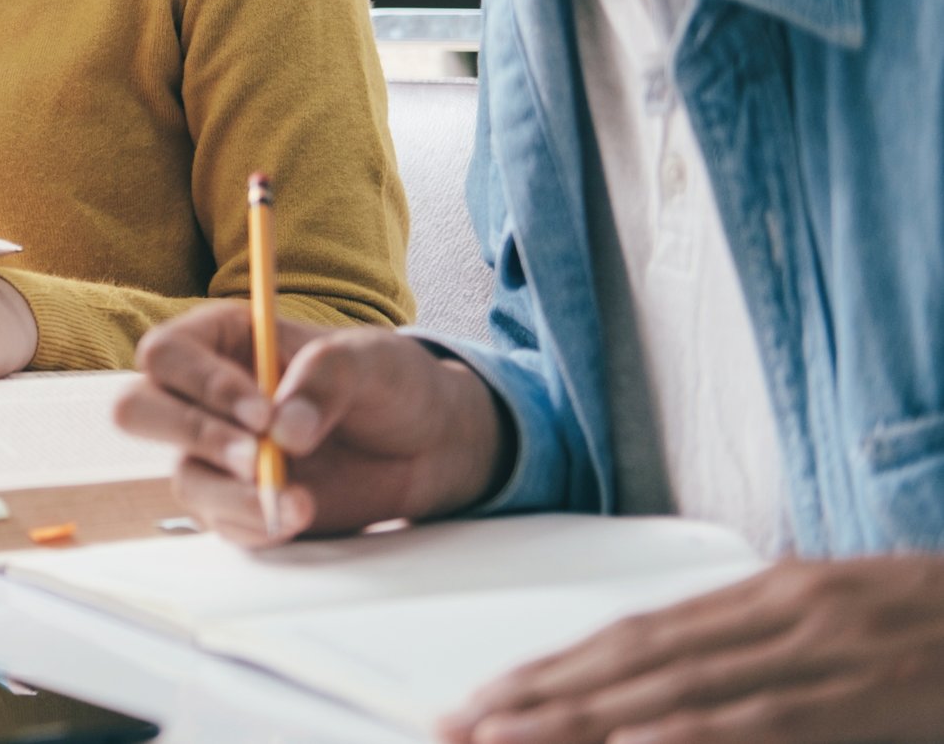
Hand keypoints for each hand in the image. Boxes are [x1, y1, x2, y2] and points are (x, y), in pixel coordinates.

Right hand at [113, 302, 507, 543]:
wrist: (428, 444)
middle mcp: (206, 397)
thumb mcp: (370, 360)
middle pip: (139, 411)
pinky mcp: (239, 504)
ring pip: (182, 478)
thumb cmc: (390, 382)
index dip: (202, 385)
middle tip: (256, 457)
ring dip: (233, 494)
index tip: (262, 414)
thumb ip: (325, 379)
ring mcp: (217, 455)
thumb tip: (285, 431)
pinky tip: (299, 515)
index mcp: (224, 341)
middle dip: (193, 436)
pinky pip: (220, 523)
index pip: (167, 355)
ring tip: (299, 500)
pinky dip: (255, 526)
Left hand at [442, 555, 943, 743]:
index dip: (553, 668)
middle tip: (455, 727)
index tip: (483, 697)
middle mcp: (785, 613)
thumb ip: (770, 650)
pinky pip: (767, 720)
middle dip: (538, 697)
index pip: (638, 634)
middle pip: (637, 659)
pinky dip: (693, 734)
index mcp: (776, 595)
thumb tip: (680, 689)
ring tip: (502, 739)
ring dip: (583, 720)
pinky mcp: (870, 691)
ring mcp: (827, 650)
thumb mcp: (852, 628)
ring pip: (680, 692)